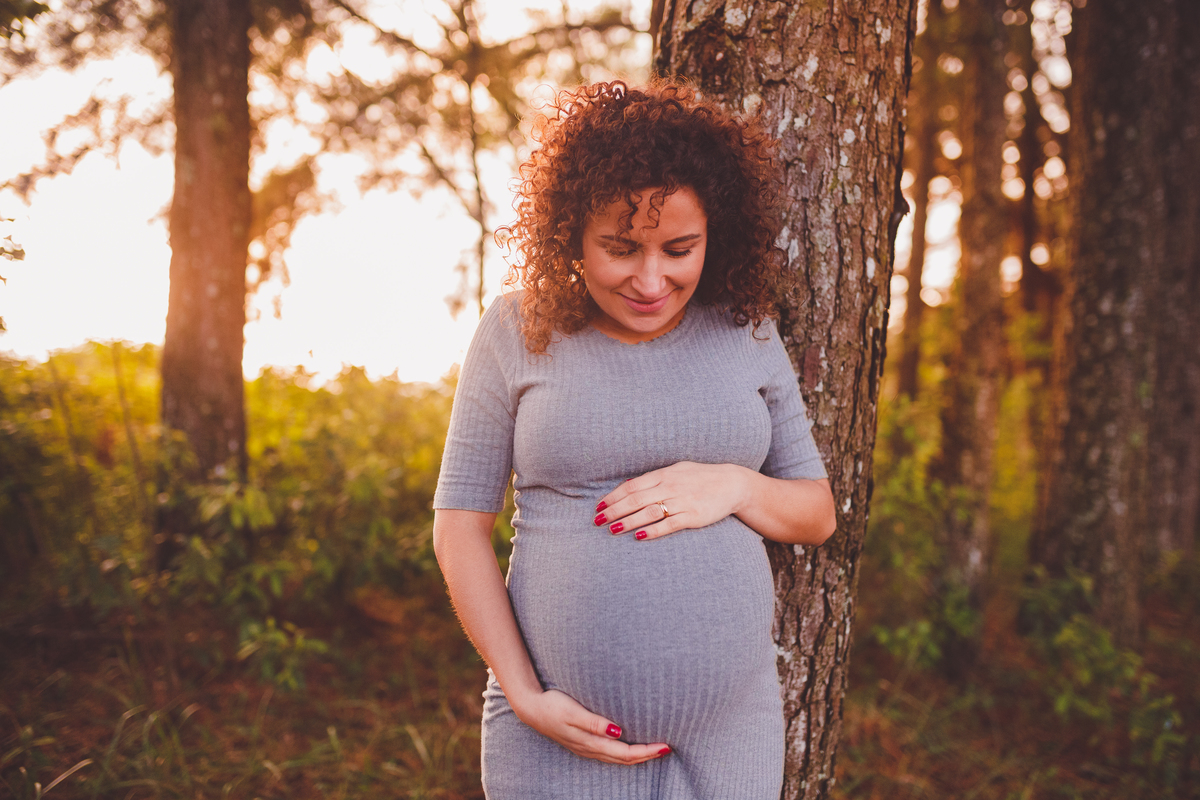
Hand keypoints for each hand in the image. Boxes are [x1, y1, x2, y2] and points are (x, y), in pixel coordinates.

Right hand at [512, 689, 671, 764]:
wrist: (530, 708)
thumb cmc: (552, 705)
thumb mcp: (573, 712)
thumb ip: (595, 723)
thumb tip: (618, 733)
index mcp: (591, 742)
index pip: (626, 753)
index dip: (646, 751)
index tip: (665, 746)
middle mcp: (590, 749)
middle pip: (624, 759)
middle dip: (647, 755)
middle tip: (667, 748)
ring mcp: (585, 748)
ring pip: (617, 759)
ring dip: (637, 756)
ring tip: (654, 750)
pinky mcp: (582, 742)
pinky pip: (609, 754)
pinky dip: (624, 754)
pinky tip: (628, 746)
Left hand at [593, 462, 745, 540]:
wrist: (732, 484)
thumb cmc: (700, 477)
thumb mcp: (676, 470)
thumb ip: (654, 479)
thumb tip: (629, 485)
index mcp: (663, 475)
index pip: (631, 486)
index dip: (612, 497)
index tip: (598, 507)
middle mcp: (670, 487)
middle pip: (635, 500)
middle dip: (614, 511)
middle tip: (597, 521)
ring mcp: (682, 502)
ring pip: (649, 512)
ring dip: (628, 521)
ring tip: (612, 530)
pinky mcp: (693, 516)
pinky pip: (669, 524)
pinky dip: (653, 531)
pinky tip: (639, 536)